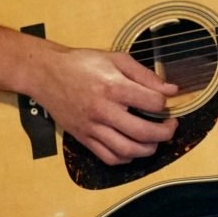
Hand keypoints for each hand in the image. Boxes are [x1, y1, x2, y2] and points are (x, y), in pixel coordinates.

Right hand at [28, 49, 178, 165]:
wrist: (46, 73)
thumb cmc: (82, 63)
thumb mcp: (117, 59)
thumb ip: (145, 75)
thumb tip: (171, 90)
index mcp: (114, 87)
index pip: (152, 103)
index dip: (165, 103)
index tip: (165, 102)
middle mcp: (103, 110)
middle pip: (143, 132)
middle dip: (165, 133)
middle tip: (170, 127)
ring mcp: (91, 127)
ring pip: (127, 150)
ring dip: (148, 149)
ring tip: (155, 140)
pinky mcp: (82, 138)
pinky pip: (108, 157)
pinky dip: (126, 158)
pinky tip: (133, 148)